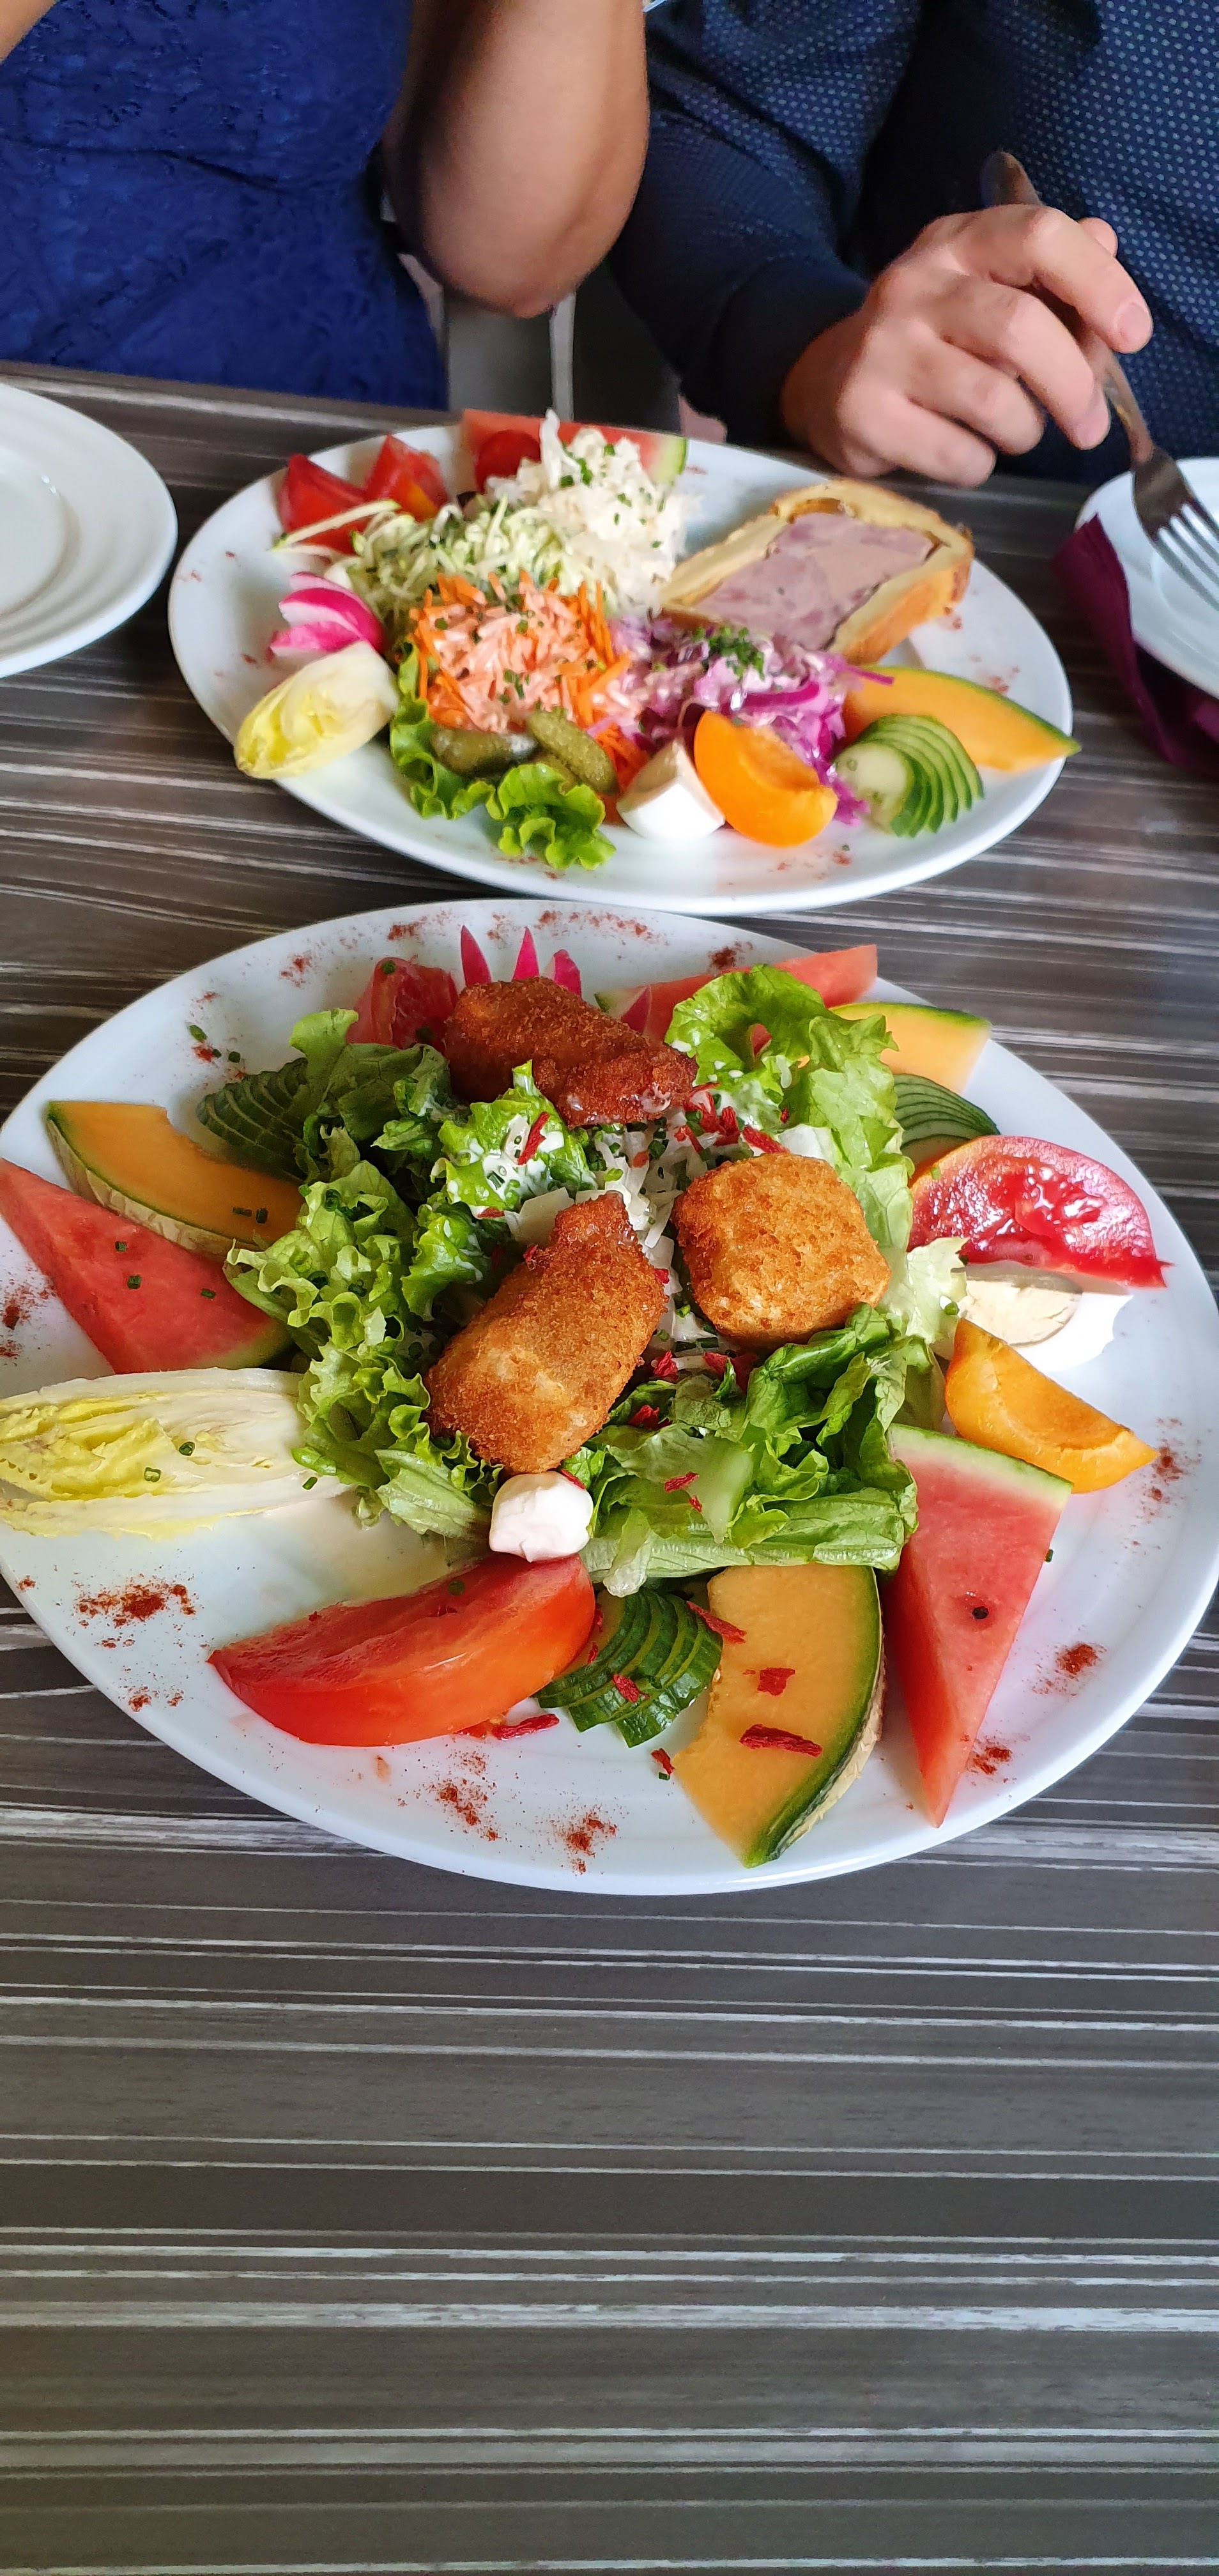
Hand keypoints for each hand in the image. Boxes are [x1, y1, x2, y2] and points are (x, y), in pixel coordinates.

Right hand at [780, 205, 1152, 484]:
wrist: (827, 383)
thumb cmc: (932, 340)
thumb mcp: (987, 288)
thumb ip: (1050, 271)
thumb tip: (1107, 243)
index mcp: (956, 242)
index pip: (1039, 236)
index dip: (1098, 283)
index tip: (1131, 334)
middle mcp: (914, 286)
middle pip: (1020, 329)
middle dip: (1074, 386)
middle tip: (1091, 425)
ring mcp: (883, 350)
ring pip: (993, 401)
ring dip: (1026, 431)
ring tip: (1017, 432)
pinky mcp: (863, 414)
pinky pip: (956, 454)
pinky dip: (980, 465)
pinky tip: (965, 451)